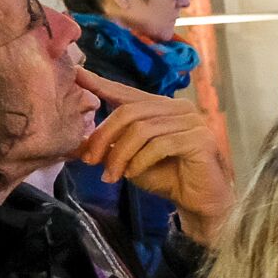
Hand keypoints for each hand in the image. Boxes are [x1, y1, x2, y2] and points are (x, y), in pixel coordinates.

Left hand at [76, 69, 232, 244]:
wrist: (200, 202)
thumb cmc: (167, 178)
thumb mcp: (131, 159)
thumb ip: (113, 145)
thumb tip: (81, 141)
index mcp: (163, 107)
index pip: (128, 93)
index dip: (101, 84)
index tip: (76, 75)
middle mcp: (180, 108)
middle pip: (129, 111)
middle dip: (104, 137)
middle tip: (90, 160)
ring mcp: (192, 121)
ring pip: (142, 130)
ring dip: (120, 154)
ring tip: (111, 175)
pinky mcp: (200, 139)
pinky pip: (159, 145)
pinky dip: (139, 161)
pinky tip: (132, 174)